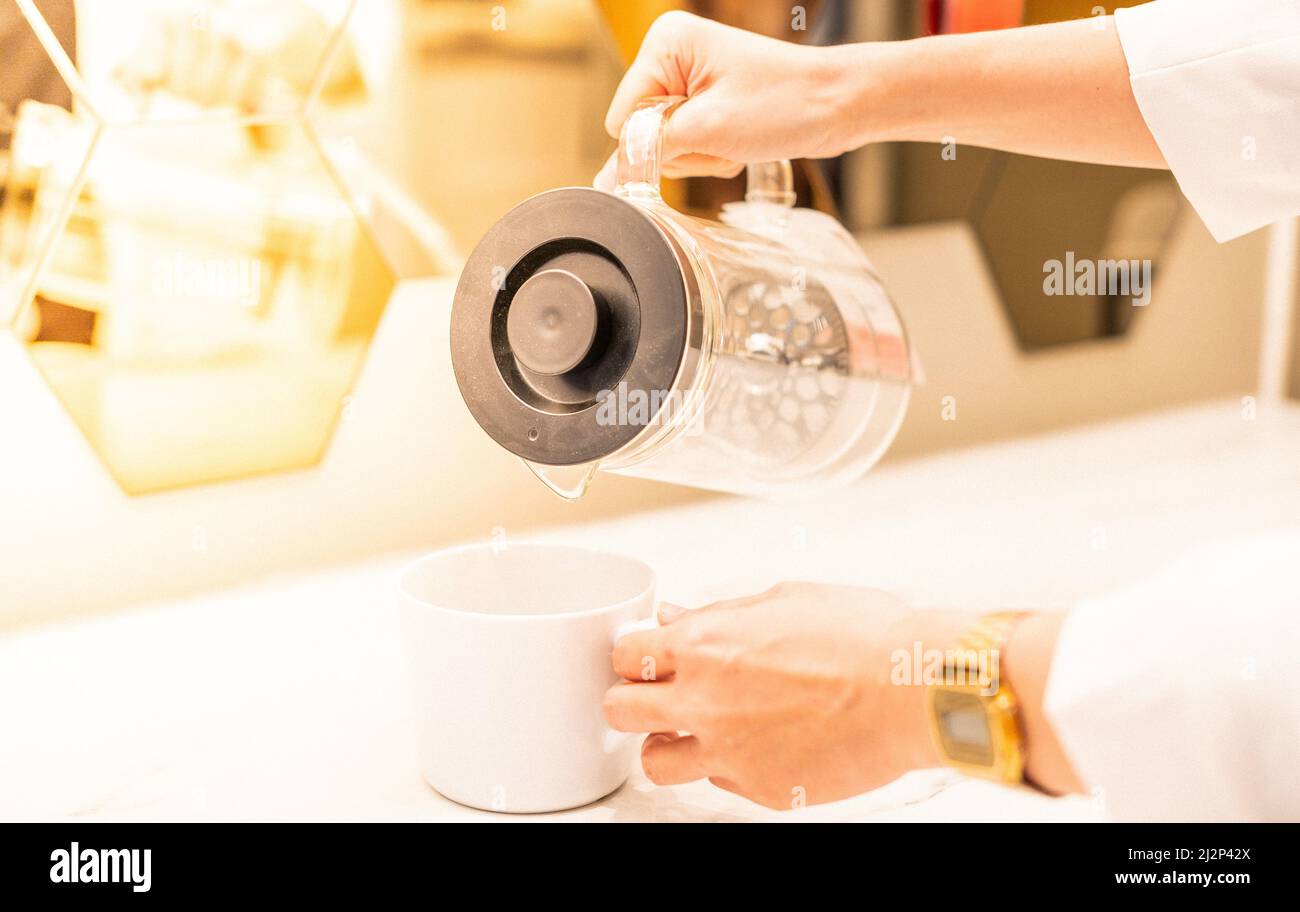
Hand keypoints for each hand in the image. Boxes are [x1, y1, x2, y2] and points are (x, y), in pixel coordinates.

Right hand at [595, 11, 861, 188]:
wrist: (838, 105)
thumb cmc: (784, 105)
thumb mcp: (707, 131)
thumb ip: (649, 152)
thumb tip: (606, 179)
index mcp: (665, 42)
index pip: (623, 117)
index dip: (655, 141)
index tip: (698, 136)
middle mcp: (671, 53)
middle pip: (642, 131)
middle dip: (681, 149)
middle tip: (723, 136)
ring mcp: (687, 77)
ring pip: (664, 145)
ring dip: (699, 155)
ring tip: (734, 137)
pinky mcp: (703, 100)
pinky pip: (686, 144)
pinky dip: (710, 153)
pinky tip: (738, 139)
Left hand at [604, 583, 962, 808]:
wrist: (913, 690)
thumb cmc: (863, 637)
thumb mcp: (781, 600)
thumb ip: (719, 614)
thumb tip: (680, 618)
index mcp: (703, 646)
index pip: (625, 655)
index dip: (632, 654)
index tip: (643, 655)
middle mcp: (704, 703)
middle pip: (620, 711)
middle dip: (631, 699)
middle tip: (655, 693)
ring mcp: (729, 753)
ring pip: (655, 763)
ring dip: (666, 744)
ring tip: (693, 730)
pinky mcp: (760, 789)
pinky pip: (718, 783)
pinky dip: (726, 765)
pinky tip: (755, 742)